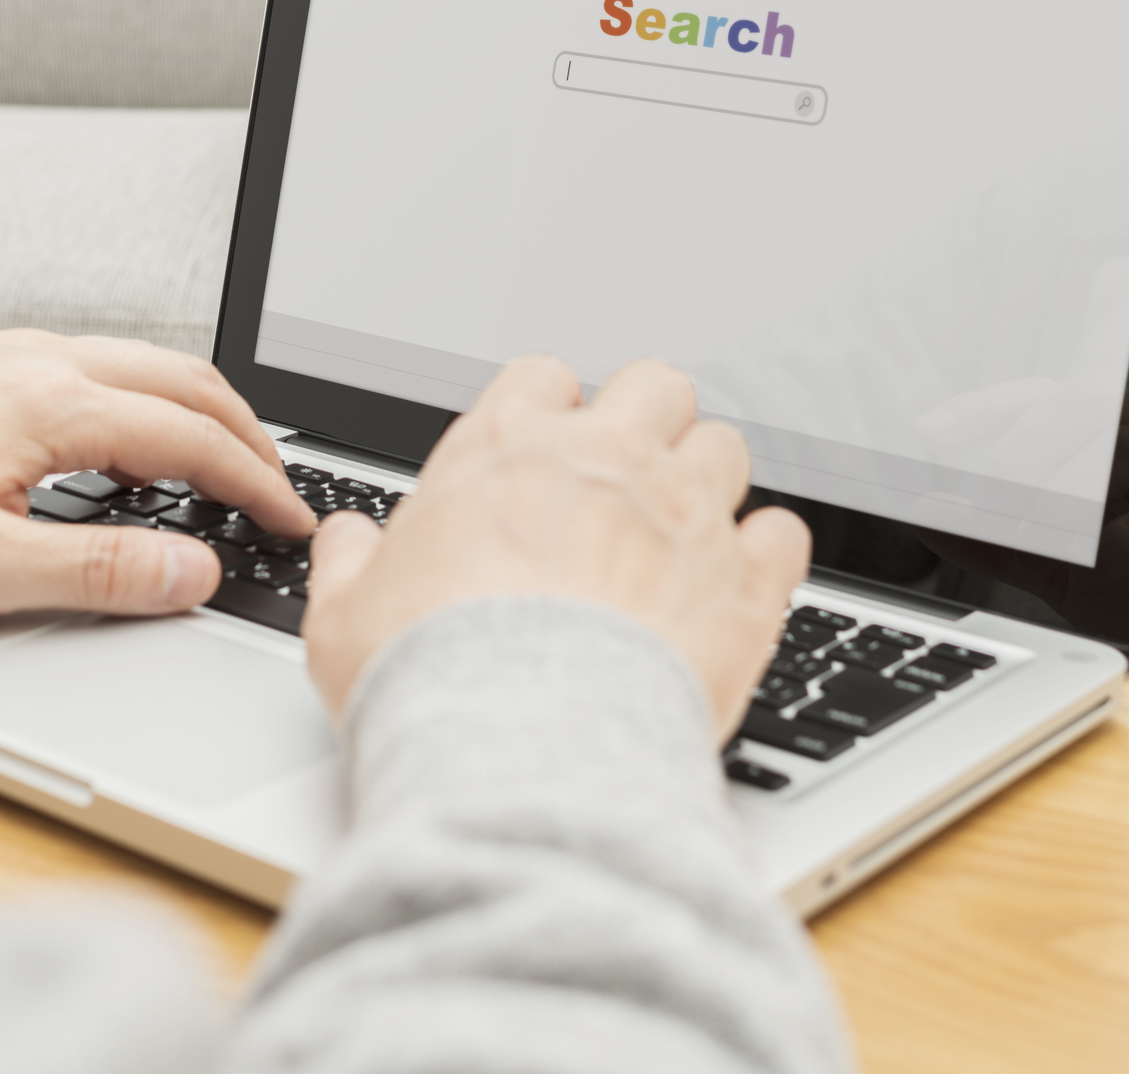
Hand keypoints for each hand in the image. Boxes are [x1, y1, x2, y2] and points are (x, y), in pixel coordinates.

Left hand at [0, 330, 314, 617]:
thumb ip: (100, 569)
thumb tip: (194, 570)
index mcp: (51, 403)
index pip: (192, 440)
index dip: (257, 486)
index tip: (295, 524)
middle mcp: (40, 362)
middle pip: (185, 382)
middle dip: (249, 436)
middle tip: (285, 492)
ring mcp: (11, 356)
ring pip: (145, 365)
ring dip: (203, 410)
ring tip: (233, 463)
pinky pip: (102, 366)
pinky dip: (152, 399)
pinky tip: (141, 440)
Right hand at [302, 355, 810, 740]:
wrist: (520, 751)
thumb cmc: (430, 678)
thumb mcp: (345, 615)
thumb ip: (348, 563)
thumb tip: (345, 541)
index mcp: (506, 448)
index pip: (544, 376)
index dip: (550, 410)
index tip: (547, 450)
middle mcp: (605, 461)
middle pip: (656, 384)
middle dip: (649, 419)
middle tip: (630, 476)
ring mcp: (684, 516)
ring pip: (727, 446)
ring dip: (708, 480)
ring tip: (685, 533)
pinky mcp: (745, 584)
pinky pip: (784, 534)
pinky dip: (767, 554)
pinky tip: (742, 583)